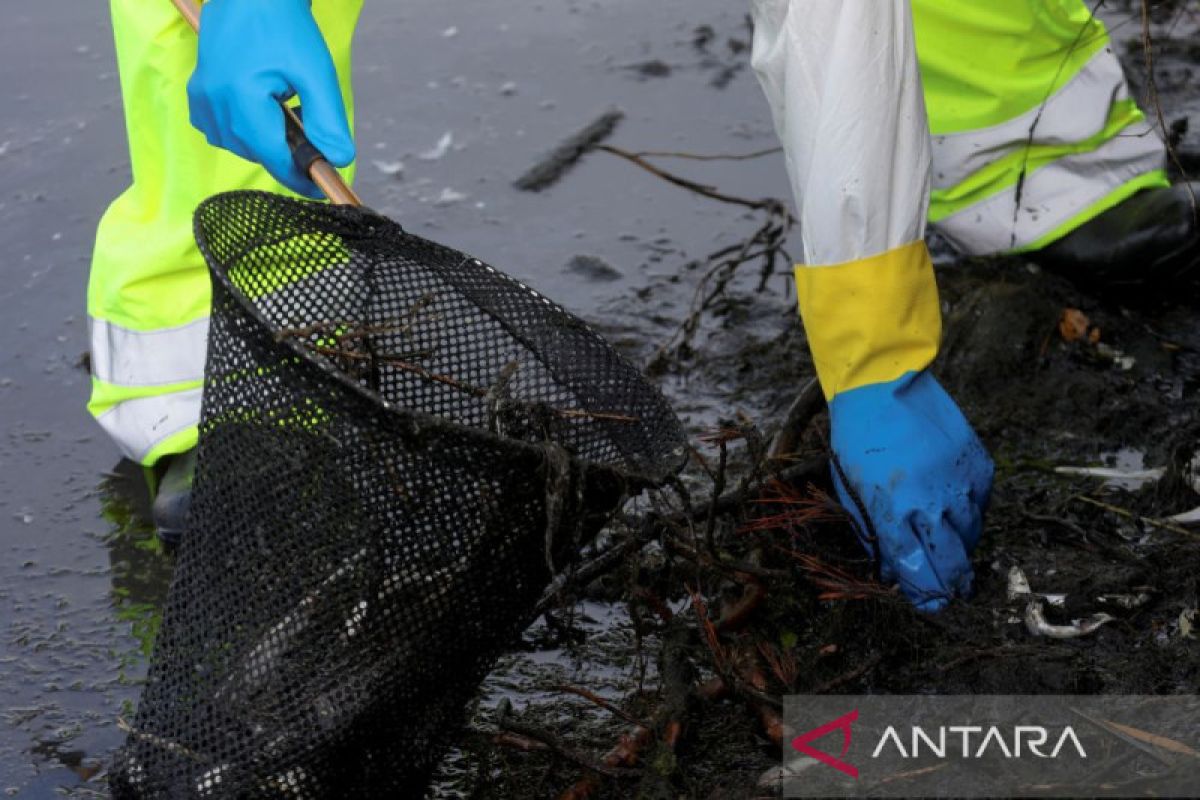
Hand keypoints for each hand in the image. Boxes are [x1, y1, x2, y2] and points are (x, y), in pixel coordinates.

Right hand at [187, 0, 354, 197]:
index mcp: (241, 97)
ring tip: (285, 111)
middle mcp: (214, 102)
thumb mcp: (316, 73)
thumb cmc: (285, 26)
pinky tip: (261, 109)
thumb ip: (328, 120)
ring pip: (238, 145)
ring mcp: (201, 99)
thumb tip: (339, 161)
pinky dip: (244, 130)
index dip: (300, 177)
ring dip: (265, 140)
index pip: (273, 157)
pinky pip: (221, 131)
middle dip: (286, 153)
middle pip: (257, 152)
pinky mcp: (197, 94)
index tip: (322, 188)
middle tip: (311, 135)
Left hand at [829, 370, 992, 611]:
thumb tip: (893, 569)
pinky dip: (969, 513)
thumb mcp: (852, 493)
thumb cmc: (858, 442)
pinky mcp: (978, 466)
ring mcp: (958, 485)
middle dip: (952, 585)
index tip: (929, 605)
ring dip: (960, 546)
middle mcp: (931, 505)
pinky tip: (954, 509)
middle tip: (953, 593)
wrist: (883, 387)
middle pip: (951, 564)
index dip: (924, 596)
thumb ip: (874, 535)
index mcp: (894, 515)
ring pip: (970, 536)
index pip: (917, 575)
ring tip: (950, 548)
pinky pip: (980, 505)